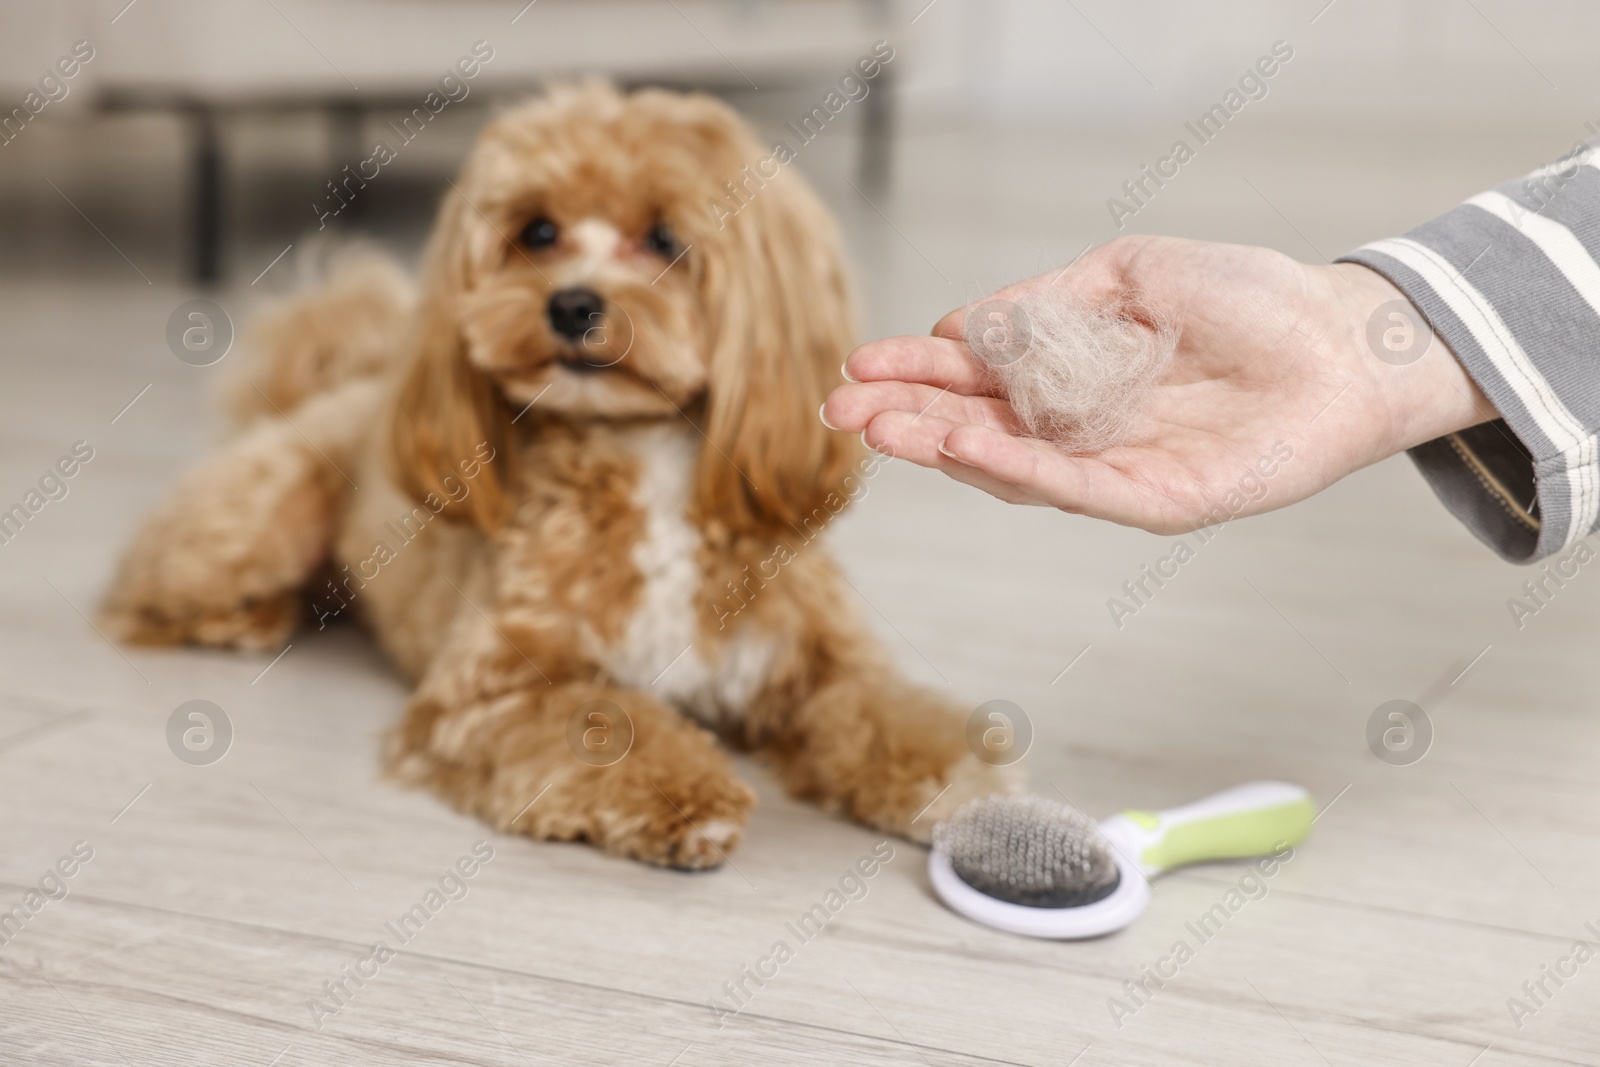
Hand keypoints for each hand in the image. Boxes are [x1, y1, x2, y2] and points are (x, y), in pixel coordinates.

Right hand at [823, 235, 1493, 533]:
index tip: (858, 365)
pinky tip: (967, 446)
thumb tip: (959, 329)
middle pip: (978, 430)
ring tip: (885, 428)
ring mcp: (1116, 470)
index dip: (916, 372)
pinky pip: (1077, 490)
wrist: (1346, 336)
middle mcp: (1083, 429)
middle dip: (907, 419)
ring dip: (945, 448)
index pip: (976, 379)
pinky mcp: (1157, 500)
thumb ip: (1044, 304)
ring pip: (1013, 469)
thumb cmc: (1247, 297)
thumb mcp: (1128, 273)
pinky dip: (1019, 469)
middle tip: (841, 410)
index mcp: (1071, 373)